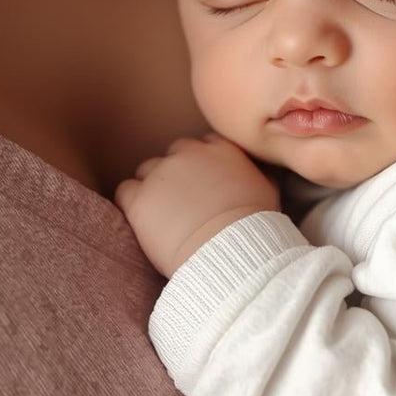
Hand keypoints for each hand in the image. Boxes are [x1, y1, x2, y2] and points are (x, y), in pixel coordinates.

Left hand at [115, 135, 279, 277]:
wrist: (229, 250)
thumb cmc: (254, 226)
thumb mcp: (269, 191)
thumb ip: (259, 172)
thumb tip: (260, 171)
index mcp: (220, 149)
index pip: (204, 145)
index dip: (203, 165)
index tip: (205, 185)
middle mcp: (189, 154)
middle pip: (174, 155)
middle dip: (177, 174)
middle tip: (185, 202)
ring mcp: (161, 174)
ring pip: (148, 171)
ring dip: (154, 188)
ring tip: (165, 216)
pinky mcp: (139, 199)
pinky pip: (126, 191)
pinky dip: (133, 203)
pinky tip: (146, 221)